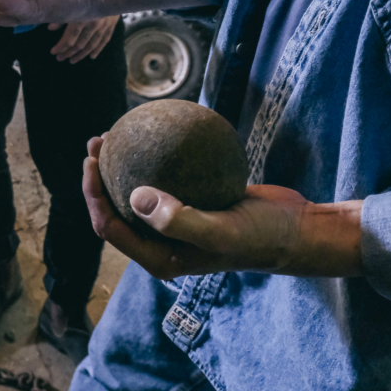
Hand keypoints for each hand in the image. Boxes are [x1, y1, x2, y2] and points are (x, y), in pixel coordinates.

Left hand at [50, 15, 118, 62]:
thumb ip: (62, 13)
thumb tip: (49, 28)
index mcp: (82, 17)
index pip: (70, 38)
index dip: (61, 47)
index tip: (53, 52)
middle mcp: (93, 23)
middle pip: (80, 44)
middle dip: (68, 53)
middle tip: (59, 58)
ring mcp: (104, 26)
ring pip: (91, 45)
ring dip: (81, 55)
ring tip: (72, 60)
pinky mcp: (111, 25)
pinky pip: (104, 41)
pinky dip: (97, 50)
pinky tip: (91, 57)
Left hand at [82, 136, 363, 278]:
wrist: (299, 232)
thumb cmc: (261, 237)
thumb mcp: (220, 233)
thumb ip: (177, 220)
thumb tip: (135, 197)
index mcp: (158, 257)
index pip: (109, 226)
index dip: (92, 195)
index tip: (92, 160)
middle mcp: (161, 243)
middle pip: (116, 208)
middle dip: (98, 177)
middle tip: (98, 141)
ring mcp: (175, 223)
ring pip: (136, 192)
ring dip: (121, 166)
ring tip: (115, 134)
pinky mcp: (191, 204)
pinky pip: (164, 179)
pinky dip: (154, 159)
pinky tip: (156, 133)